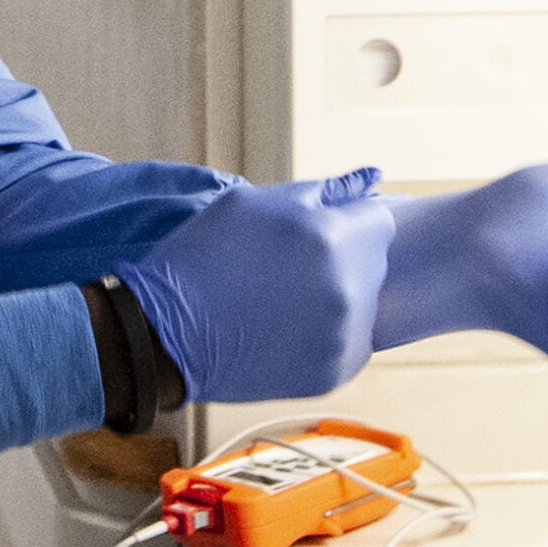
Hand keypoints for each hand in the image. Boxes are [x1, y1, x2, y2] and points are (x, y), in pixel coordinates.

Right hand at [116, 169, 392, 402]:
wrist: (167, 332)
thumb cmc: (207, 255)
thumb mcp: (256, 203)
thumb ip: (324, 189)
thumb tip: (375, 175)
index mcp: (330, 236)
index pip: (380, 222)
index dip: (348, 223)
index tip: (316, 234)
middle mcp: (346, 286)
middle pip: (375, 262)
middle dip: (345, 258)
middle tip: (290, 267)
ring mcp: (343, 334)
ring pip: (365, 303)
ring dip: (338, 297)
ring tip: (284, 300)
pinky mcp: (335, 371)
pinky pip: (353, 341)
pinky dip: (329, 334)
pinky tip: (286, 329)